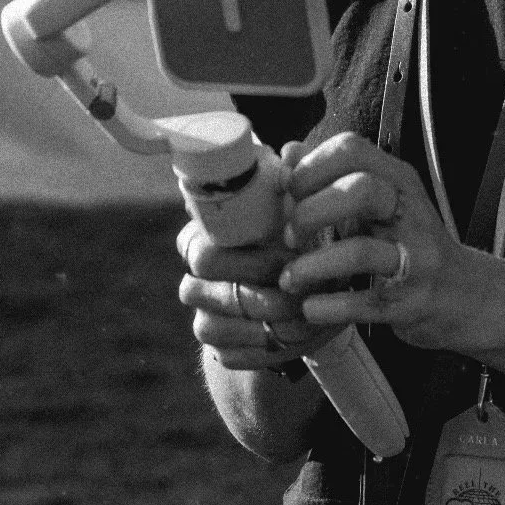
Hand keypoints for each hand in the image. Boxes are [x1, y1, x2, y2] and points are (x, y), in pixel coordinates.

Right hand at [176, 144, 339, 369]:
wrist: (299, 309)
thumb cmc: (298, 253)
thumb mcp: (299, 221)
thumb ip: (294, 187)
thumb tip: (294, 149)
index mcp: (205, 241)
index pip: (200, 245)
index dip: (246, 252)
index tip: (288, 252)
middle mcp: (195, 279)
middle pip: (204, 283)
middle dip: (258, 282)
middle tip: (302, 284)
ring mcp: (203, 317)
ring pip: (219, 323)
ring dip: (268, 320)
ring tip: (309, 312)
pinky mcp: (219, 352)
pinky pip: (234, 354)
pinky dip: (269, 348)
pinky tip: (297, 338)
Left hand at [276, 132, 483, 351]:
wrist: (462, 294)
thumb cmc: (406, 241)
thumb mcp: (377, 201)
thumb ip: (332, 176)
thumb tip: (288, 153)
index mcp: (398, 179)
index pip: (352, 150)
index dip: (310, 168)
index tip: (290, 194)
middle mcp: (411, 211)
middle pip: (360, 190)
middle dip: (311, 212)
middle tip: (290, 236)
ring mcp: (416, 258)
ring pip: (360, 251)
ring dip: (313, 265)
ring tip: (289, 279)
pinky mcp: (411, 301)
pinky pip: (364, 302)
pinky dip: (330, 306)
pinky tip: (309, 308)